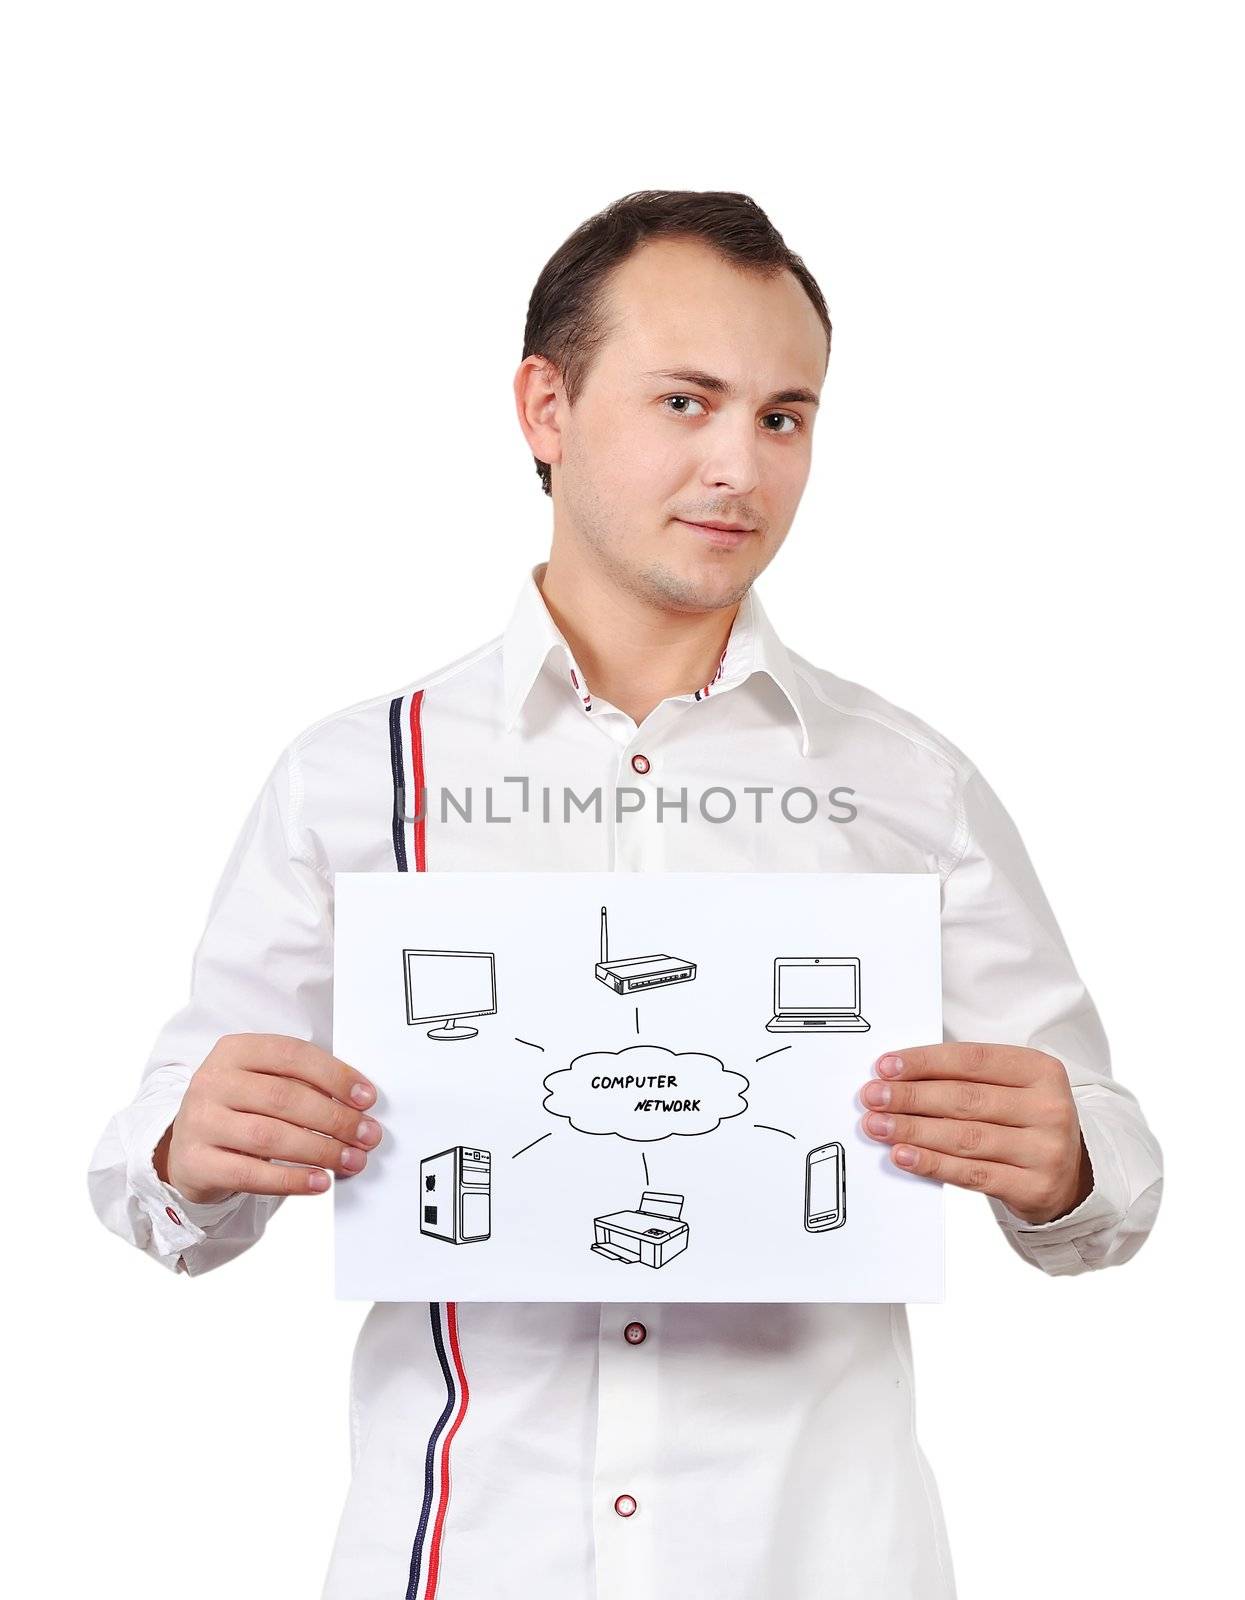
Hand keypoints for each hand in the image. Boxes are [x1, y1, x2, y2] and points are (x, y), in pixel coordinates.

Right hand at [153, 1033, 382, 1203]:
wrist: (187, 1148)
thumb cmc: (239, 1110)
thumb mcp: (262, 1083)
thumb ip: (302, 1085)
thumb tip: (357, 1106)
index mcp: (235, 1050)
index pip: (292, 1055)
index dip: (335, 1076)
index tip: (367, 1099)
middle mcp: (213, 1081)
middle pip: (284, 1097)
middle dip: (335, 1118)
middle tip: (367, 1135)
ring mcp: (200, 1121)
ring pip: (270, 1136)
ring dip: (320, 1150)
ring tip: (351, 1160)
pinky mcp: (197, 1162)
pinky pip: (250, 1174)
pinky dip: (291, 1180)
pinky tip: (319, 1182)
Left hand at [857, 1043, 1092, 1223]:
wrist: (1071, 1177)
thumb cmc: (1025, 1122)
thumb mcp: (1010, 1089)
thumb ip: (965, 1078)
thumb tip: (898, 1077)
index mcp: (1041, 1071)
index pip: (973, 1060)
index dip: (925, 1062)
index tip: (886, 1066)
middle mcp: (1049, 1108)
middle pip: (965, 1099)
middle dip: (911, 1096)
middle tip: (872, 1096)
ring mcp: (1045, 1150)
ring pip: (965, 1137)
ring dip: (913, 1130)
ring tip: (877, 1125)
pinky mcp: (1034, 1187)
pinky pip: (972, 1173)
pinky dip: (932, 1163)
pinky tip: (903, 1155)